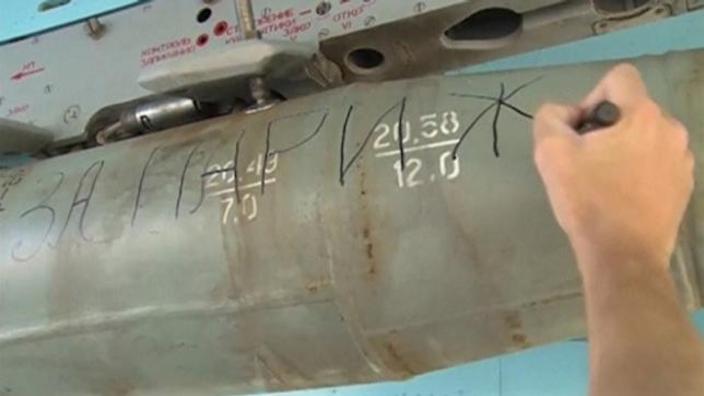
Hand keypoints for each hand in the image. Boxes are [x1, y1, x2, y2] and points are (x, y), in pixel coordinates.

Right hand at [533, 64, 693, 271]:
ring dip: (622, 150)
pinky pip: (657, 163)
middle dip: (605, 129)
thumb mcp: (550, 152)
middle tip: (585, 162)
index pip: (619, 78)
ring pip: (645, 138)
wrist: (623, 256)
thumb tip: (567, 116)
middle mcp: (671, 130)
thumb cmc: (588, 201)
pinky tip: (621, 198)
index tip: (580, 132)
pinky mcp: (684, 186)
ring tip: (603, 183)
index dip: (591, 96)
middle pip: (631, 110)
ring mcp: (683, 160)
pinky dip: (638, 171)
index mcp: (643, 116)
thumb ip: (550, 118)